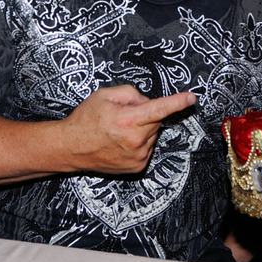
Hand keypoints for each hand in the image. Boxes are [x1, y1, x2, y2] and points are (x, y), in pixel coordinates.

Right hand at [60, 85, 196, 174]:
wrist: (70, 148)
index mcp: (127, 120)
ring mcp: (137, 156)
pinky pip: (148, 147)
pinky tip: (122, 142)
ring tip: (119, 131)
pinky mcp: (137, 167)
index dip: (177, 102)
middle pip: (156, 120)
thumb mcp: (105, 95)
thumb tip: (147, 101)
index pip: (159, 109)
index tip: (191, 98)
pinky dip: (140, 142)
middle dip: (145, 114)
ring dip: (143, 129)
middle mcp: (135, 141)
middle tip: (125, 115)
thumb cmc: (85, 120)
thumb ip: (131, 93)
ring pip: (153, 134)